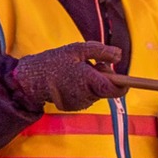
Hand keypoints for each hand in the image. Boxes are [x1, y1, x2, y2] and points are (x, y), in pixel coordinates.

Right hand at [10, 42, 124, 112]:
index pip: (115, 89)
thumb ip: (101, 52)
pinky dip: (84, 90)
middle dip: (105, 78)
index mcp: (89, 79)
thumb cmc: (55, 61)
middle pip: (106, 90)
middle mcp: (86, 95)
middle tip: (94, 65)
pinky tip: (72, 81)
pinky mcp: (73, 107)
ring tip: (78, 72)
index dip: (123, 85)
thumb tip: (120, 55)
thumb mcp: (78, 49)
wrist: (32, 79)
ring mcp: (79, 103)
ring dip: (93, 84)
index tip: (125, 79)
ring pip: (97, 94)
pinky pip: (86, 98)